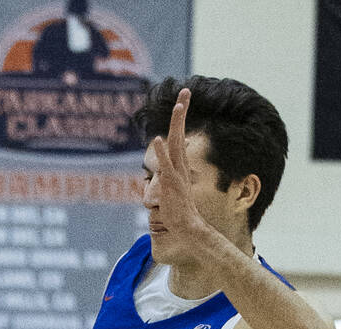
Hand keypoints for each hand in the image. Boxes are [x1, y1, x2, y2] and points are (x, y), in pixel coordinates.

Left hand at [149, 88, 205, 253]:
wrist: (186, 227)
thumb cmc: (177, 212)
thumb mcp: (169, 191)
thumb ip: (164, 181)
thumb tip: (154, 179)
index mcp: (179, 165)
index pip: (178, 137)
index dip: (179, 119)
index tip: (182, 99)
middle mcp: (179, 166)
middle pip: (179, 134)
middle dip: (182, 112)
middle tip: (185, 90)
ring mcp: (176, 174)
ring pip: (176, 145)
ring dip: (177, 125)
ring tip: (178, 105)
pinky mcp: (171, 185)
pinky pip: (166, 166)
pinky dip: (162, 152)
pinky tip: (157, 139)